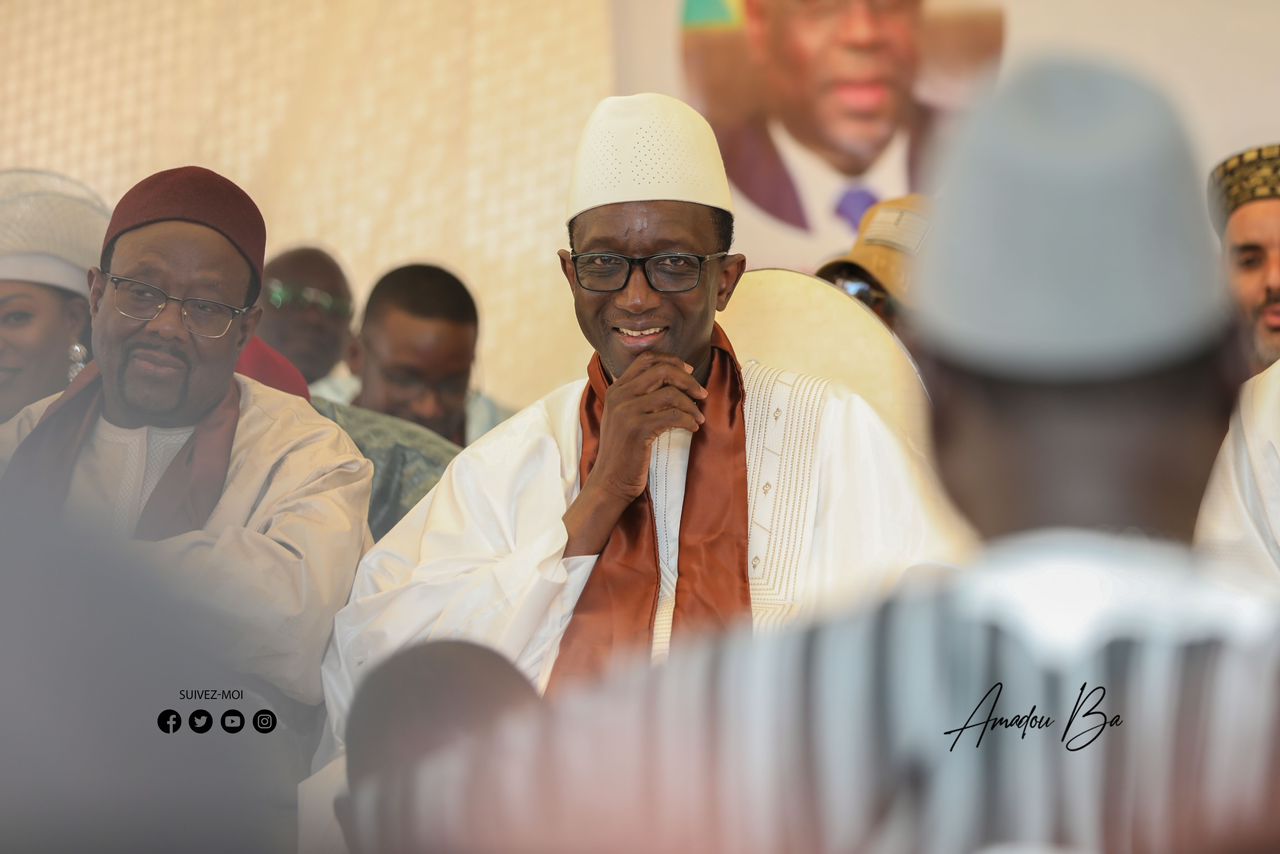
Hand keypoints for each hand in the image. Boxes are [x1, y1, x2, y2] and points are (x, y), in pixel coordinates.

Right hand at [562, 352, 706, 556]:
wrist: (609, 481)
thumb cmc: (624, 452)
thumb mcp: (625, 418)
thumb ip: (640, 397)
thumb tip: (674, 382)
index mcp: (616, 389)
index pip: (646, 359)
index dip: (672, 361)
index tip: (689, 372)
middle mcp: (619, 395)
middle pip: (661, 371)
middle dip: (688, 380)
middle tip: (701, 394)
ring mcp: (627, 411)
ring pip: (670, 394)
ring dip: (691, 405)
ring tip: (698, 417)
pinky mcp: (637, 429)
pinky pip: (673, 416)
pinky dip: (688, 420)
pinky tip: (693, 427)